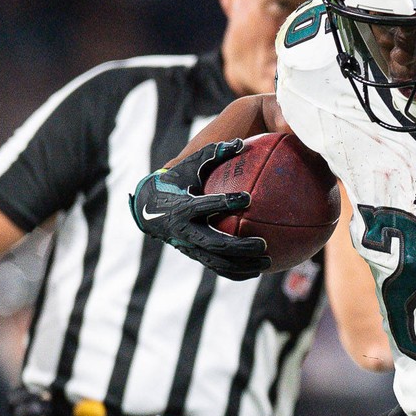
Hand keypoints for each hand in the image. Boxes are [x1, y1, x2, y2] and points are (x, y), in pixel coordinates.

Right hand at [130, 139, 268, 279]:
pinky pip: (216, 268)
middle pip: (215, 244)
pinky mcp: (194, 256)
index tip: (247, 197)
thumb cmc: (176, 182)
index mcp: (182, 207)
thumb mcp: (189, 167)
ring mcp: (189, 247)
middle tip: (264, 244)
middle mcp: (185, 231)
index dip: (224, 202)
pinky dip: (236, 273)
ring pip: (217, 263)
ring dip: (243, 265)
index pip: (204, 206)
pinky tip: (257, 271)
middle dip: (240, 246)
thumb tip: (242, 143)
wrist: (148, 209)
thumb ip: (213, 155)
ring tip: (268, 264)